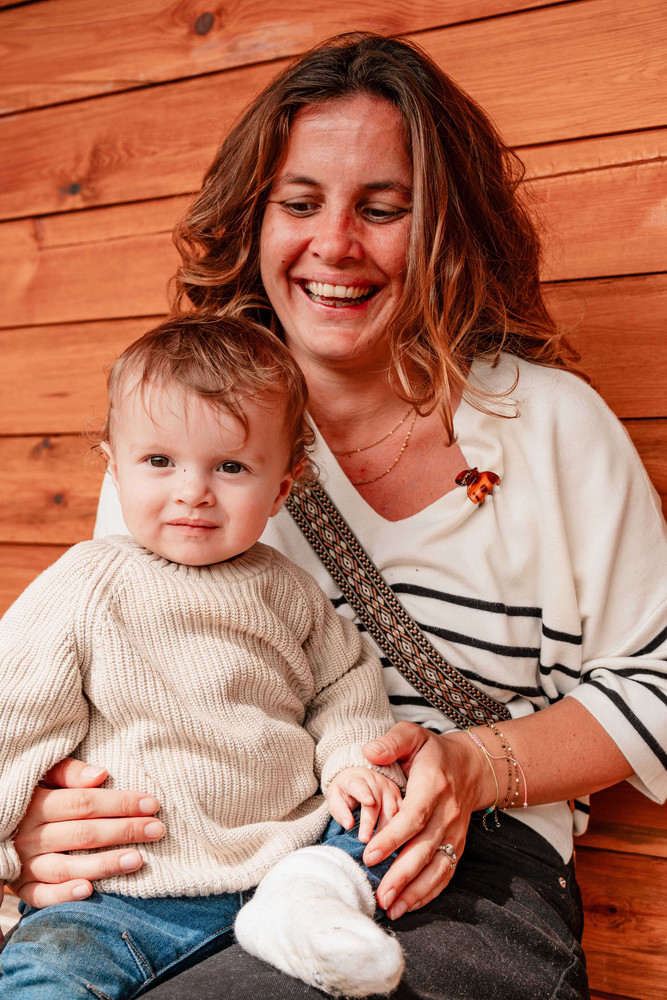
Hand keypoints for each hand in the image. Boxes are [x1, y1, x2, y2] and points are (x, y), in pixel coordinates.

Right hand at [9, 758, 164, 908]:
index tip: (152, 804)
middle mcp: (29, 835)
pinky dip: (63, 895)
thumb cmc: (34, 797)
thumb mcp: (45, 776)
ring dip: (104, 864)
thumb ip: (69, 772)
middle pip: (83, 834)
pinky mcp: (21, 887)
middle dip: (124, 831)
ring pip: (66, 866)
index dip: (120, 804)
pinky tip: (90, 890)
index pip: (84, 803)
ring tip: (138, 860)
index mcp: (37, 804)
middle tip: (157, 830)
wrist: (2, 826)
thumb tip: (100, 774)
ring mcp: (25, 864)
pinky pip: (40, 896)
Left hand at [326, 767, 401, 843]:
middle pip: (377, 804)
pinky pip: (404, 817)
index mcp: (358, 781)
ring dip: (386, 831)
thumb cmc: (346, 792)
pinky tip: (395, 845)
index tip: (368, 802)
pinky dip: (400, 831)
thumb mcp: (335, 797)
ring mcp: (391, 792)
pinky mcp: (401, 801)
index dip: (364, 794)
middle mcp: (377, 784)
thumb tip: (348, 825)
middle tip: (364, 840)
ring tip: (376, 848)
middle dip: (372, 822)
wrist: (361, 781)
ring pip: (393, 812)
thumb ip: (339, 810)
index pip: (360, 787)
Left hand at [360, 722, 483, 919]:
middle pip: (424, 848)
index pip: (414, 816)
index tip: (370, 854)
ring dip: (415, 890)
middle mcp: (447, 813)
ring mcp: (455, 832)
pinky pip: (445, 873)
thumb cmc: (432, 752)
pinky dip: (429, 892)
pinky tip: (408, 905)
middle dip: (401, 875)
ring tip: (390, 907)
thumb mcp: (412, 736)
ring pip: (437, 866)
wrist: (470, 767)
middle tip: (379, 894)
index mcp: (433, 785)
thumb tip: (369, 752)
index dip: (393, 837)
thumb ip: (391, 742)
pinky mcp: (457, 846)